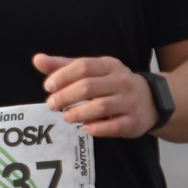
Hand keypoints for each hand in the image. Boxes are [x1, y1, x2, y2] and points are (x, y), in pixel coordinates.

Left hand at [34, 53, 154, 137]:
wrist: (150, 100)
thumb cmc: (111, 84)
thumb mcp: (92, 71)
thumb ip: (64, 66)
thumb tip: (37, 59)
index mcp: (109, 65)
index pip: (83, 66)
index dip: (62, 76)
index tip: (48, 86)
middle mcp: (121, 81)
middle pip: (88, 87)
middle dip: (65, 96)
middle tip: (52, 105)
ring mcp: (128, 101)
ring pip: (99, 107)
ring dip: (77, 113)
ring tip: (65, 116)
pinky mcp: (132, 121)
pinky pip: (112, 126)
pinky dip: (95, 128)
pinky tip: (84, 127)